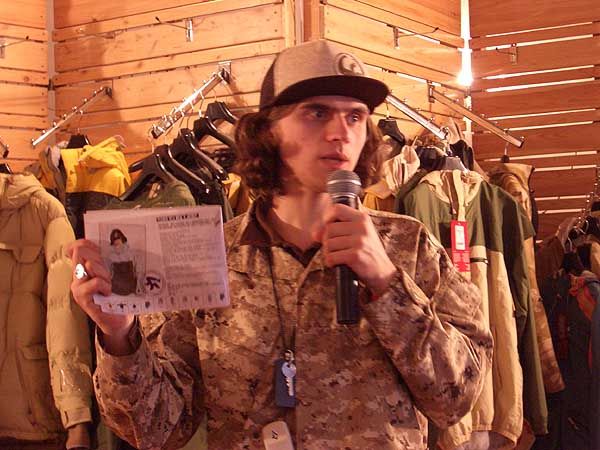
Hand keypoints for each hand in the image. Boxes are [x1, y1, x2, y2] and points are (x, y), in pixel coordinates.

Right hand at [67, 239, 134, 353]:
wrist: (119, 319)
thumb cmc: (119, 295)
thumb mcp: (116, 273)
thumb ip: (112, 260)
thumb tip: (118, 242)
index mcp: (86, 265)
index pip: (77, 245)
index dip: (87, 243)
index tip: (101, 249)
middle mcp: (78, 273)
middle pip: (81, 250)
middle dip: (99, 256)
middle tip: (109, 271)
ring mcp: (77, 285)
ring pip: (88, 263)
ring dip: (104, 271)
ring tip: (110, 283)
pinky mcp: (81, 297)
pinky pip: (93, 282)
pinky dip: (104, 285)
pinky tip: (108, 292)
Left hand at [312, 203, 396, 295]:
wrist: (383, 272)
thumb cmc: (368, 252)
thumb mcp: (359, 233)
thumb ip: (338, 228)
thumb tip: (314, 233)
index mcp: (362, 218)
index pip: (337, 208)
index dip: (327, 218)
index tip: (328, 229)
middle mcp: (362, 227)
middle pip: (329, 229)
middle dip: (326, 241)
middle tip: (334, 249)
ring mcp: (359, 241)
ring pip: (328, 243)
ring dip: (328, 253)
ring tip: (337, 256)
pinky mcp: (356, 255)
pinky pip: (332, 257)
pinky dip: (331, 262)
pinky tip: (337, 263)